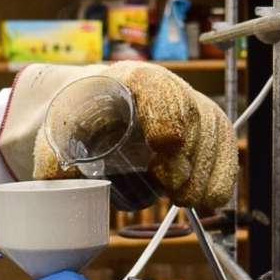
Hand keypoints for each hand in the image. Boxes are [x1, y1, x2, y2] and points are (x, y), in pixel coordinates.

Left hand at [32, 61, 236, 209]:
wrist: (97, 111)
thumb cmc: (81, 118)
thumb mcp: (60, 132)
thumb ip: (54, 159)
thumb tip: (55, 185)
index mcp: (131, 79)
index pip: (158, 87)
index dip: (167, 114)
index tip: (165, 145)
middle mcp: (168, 88)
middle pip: (192, 113)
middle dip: (189, 154)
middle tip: (173, 189)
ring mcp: (191, 107)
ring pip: (213, 131)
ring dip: (206, 170)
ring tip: (186, 200)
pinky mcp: (205, 130)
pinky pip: (224, 147)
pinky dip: (221, 175)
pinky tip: (209, 199)